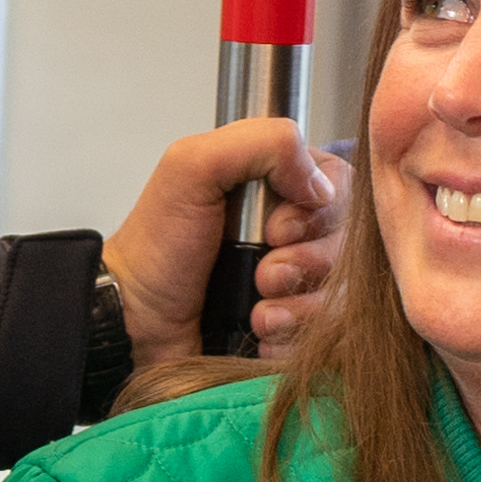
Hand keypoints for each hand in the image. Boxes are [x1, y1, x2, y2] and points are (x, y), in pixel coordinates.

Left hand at [101, 118, 349, 386]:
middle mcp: (293, 232)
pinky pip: (326, 334)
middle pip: (347, 243)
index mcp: (276, 185)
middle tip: (263, 274)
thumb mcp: (192, 166)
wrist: (133, 325)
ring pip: (342, 292)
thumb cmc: (156, 248)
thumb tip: (320, 183)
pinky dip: (294, 337)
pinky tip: (261, 335)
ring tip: (258, 313)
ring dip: (300, 306)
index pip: (339, 187)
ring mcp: (296, 283)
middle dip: (307, 263)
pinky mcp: (294, 329)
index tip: (274, 230)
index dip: (318, 212)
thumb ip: (261, 144)